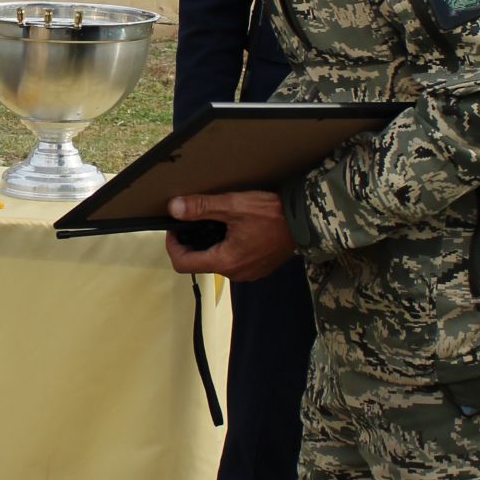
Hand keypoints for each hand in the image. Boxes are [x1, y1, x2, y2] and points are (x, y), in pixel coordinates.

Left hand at [163, 189, 298, 281]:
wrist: (306, 222)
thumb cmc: (272, 214)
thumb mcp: (233, 206)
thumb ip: (201, 208)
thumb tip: (174, 208)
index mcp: (225, 261)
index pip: (183, 264)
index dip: (172, 246)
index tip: (174, 229)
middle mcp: (235, 273)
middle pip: (199, 263)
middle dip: (191, 244)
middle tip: (193, 221)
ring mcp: (248, 273)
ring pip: (217, 262)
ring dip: (210, 245)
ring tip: (214, 223)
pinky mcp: (258, 269)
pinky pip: (234, 262)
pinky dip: (226, 248)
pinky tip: (233, 231)